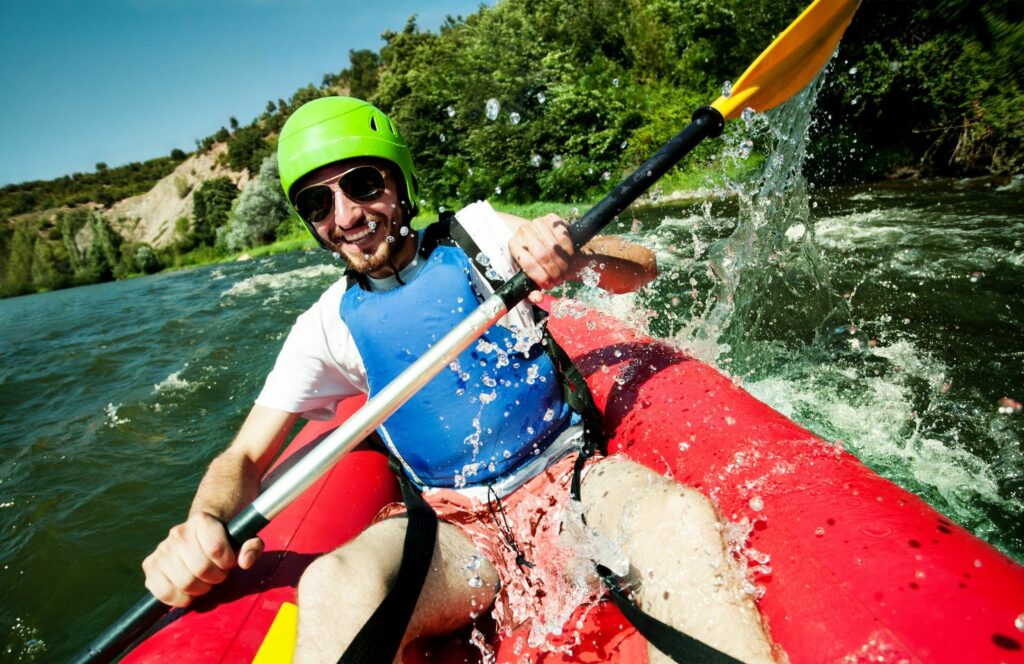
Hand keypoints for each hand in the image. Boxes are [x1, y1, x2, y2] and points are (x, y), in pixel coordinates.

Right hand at [142, 512, 263, 607]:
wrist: (199, 535)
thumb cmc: (225, 541)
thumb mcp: (244, 538)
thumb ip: (252, 547)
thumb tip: (244, 561)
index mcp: (202, 521)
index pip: (216, 549)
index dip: (227, 563)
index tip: (228, 563)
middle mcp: (179, 532)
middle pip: (201, 569)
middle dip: (215, 578)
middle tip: (216, 574)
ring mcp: (162, 549)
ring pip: (184, 583)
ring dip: (200, 589)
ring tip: (203, 581)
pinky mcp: (149, 565)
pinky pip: (163, 592)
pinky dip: (179, 599)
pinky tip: (188, 591)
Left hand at [508, 213, 576, 301]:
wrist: (535, 236)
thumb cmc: (531, 260)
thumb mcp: (527, 275)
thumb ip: (530, 290)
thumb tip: (538, 298)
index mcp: (513, 246)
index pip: (529, 265)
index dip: (542, 278)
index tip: (549, 285)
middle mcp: (523, 231)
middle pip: (544, 256)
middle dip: (555, 272)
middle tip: (560, 280)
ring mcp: (537, 222)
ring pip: (555, 247)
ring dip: (563, 263)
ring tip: (565, 271)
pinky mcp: (551, 218)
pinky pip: (564, 235)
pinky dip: (569, 249)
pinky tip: (569, 257)